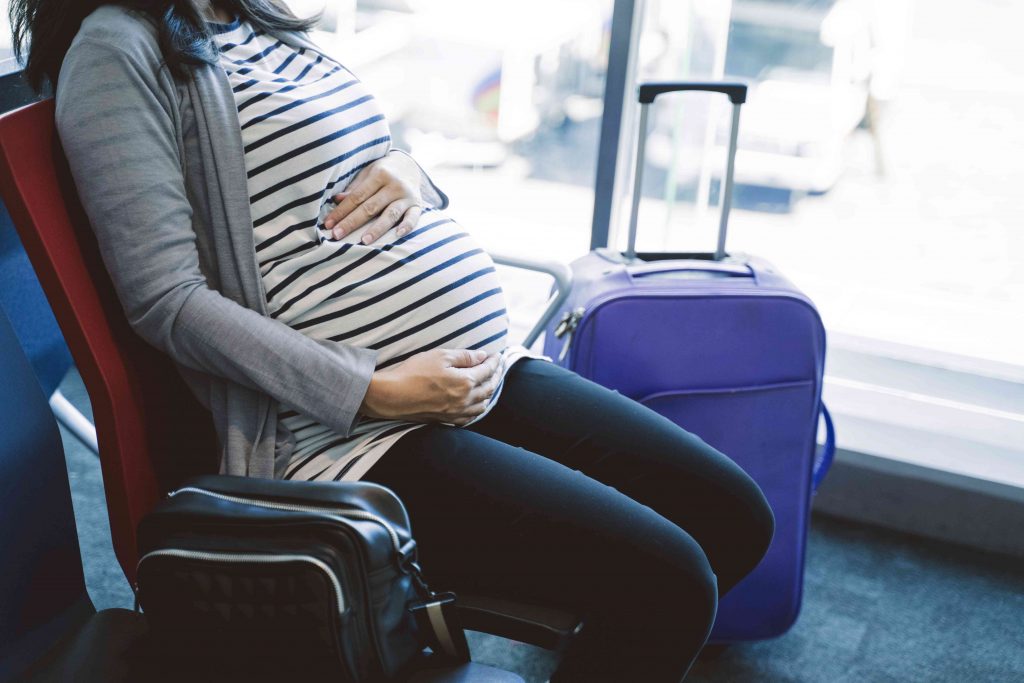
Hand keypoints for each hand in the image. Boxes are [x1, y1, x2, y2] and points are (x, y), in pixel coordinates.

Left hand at [323, 151, 424, 243]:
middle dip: (352, 222)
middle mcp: (394, 185)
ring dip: (377, 229)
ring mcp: (407, 196)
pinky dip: (407, 226)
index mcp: (379, 174)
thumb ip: (354, 188)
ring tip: (364, 241)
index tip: (329, 224)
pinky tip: (397, 235)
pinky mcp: (418, 205)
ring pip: (390, 214)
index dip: (342, 211)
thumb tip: (336, 200)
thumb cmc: (382, 171)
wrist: (408, 165)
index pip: (357, 196)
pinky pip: (413, 218)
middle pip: (370, 207)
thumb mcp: (367, 173)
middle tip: (337, 235)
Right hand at [359, 349, 501, 425]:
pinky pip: (470, 417)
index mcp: (465, 382)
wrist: (392, 396)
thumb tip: (482, 356)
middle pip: (489, 388)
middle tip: (497, 366)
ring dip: (489, 392)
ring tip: (490, 382)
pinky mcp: (447, 420)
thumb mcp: (440, 356)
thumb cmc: (413, 373)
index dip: (494, 361)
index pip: (487, 370)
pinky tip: (477, 403)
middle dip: (495, 375)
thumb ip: (464, 356)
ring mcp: (456, 412)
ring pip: (482, 404)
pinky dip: (478, 408)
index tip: (497, 355)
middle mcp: (465, 400)